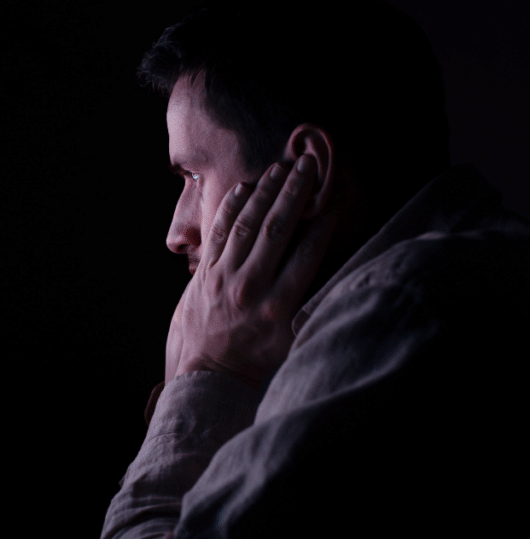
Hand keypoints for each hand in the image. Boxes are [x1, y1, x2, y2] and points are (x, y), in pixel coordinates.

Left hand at [165, 154, 338, 388]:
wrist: (212, 374)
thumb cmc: (260, 359)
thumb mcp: (293, 339)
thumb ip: (310, 305)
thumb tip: (334, 270)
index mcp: (278, 306)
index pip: (307, 253)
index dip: (323, 223)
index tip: (334, 200)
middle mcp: (250, 287)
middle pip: (277, 229)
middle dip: (294, 192)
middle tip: (308, 164)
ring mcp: (223, 277)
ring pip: (246, 224)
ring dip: (265, 192)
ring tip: (280, 167)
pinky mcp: (204, 273)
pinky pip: (218, 232)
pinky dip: (231, 207)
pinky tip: (246, 187)